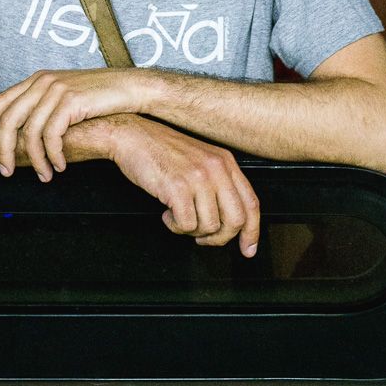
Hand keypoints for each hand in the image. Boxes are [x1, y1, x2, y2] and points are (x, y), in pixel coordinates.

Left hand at [0, 68, 148, 178]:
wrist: (128, 88)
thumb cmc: (98, 96)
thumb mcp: (65, 95)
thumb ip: (43, 104)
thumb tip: (23, 130)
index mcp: (38, 79)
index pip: (2, 100)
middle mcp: (44, 81)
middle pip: (9, 118)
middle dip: (3, 149)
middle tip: (5, 171)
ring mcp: (57, 90)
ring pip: (31, 132)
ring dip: (35, 160)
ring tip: (44, 175)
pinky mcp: (72, 102)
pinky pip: (52, 135)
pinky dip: (54, 155)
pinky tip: (60, 165)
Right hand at [109, 116, 260, 256]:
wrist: (133, 136)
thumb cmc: (162, 150)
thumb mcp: (201, 160)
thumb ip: (219, 184)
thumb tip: (230, 220)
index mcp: (225, 162)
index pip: (251, 203)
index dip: (252, 231)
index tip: (248, 249)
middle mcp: (216, 168)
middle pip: (235, 220)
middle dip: (219, 238)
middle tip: (203, 238)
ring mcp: (198, 177)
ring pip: (210, 226)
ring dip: (192, 230)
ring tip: (178, 216)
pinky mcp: (178, 187)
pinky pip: (186, 225)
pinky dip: (175, 226)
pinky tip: (167, 213)